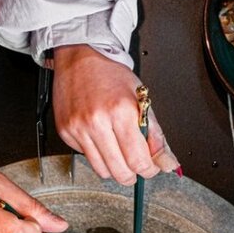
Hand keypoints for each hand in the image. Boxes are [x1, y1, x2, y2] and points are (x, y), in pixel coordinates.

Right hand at [52, 45, 176, 184]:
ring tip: (119, 151)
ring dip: (115, 168)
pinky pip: (86, 158)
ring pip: (102, 171)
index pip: (138, 160)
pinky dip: (97, 154)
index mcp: (121, 111)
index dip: (149, 170)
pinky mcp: (65, 132)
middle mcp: (97, 122)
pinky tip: (100, 138)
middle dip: (133, 174)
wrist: (79, 58)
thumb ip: (156, 135)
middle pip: (120, 172)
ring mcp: (78, 128)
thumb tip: (167, 163)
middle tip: (136, 164)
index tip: (151, 167)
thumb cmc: (111, 75)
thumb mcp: (142, 100)